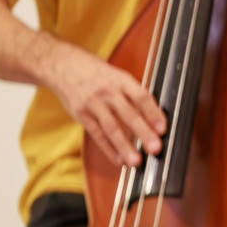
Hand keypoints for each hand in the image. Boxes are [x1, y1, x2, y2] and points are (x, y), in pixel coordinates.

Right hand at [40, 40, 165, 168]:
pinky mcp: (81, 114)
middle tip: (155, 148)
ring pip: (111, 127)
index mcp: (121, 80)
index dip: (153, 113)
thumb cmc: (96, 73)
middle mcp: (108, 92)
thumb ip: (133, 94)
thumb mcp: (117, 75)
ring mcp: (93, 104)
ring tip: (136, 161)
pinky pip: (96, 133)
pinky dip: (108, 148)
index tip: (163, 128)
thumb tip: (154, 115)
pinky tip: (118, 158)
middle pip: (128, 114)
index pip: (141, 97)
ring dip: (124, 146)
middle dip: (143, 132)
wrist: (63, 66)